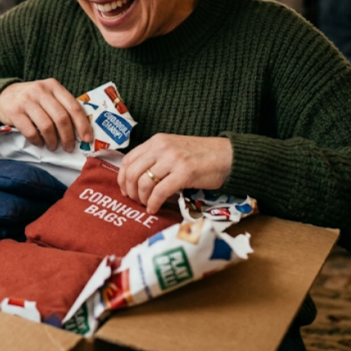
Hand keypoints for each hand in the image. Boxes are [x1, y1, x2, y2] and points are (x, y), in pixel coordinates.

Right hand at [0, 79, 93, 151]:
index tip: (87, 139)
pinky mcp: (15, 111)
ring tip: (53, 146)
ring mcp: (26, 100)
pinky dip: (38, 141)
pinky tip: (39, 143)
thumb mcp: (48, 96)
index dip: (82, 125)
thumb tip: (81, 131)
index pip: (73, 106)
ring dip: (52, 141)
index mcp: (54, 86)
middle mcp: (40, 90)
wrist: (3, 95)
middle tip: (69, 147)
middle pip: (61, 117)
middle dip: (68, 137)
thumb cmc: (32, 99)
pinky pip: (31, 131)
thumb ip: (62, 106)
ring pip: (47, 126)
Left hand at [117, 134, 232, 213]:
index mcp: (157, 141)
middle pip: (132, 172)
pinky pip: (160, 191)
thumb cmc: (201, 156)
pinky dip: (154, 203)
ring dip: (142, 198)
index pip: (128, 160)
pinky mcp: (184, 173)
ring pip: (144, 182)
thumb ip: (156, 158)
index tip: (126, 190)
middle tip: (136, 201)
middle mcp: (162, 147)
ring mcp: (173, 159)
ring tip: (148, 205)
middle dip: (130, 191)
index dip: (123, 178)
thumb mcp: (174, 150)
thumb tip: (136, 178)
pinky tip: (155, 209)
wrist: (228, 156)